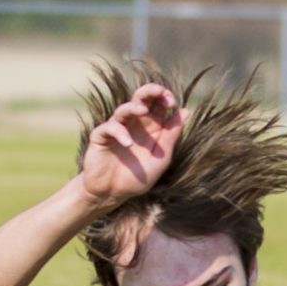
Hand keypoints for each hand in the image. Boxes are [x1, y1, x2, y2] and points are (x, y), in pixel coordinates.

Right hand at [79, 83, 180, 201]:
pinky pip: (109, 128)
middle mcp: (134, 124)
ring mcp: (117, 128)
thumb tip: (185, 111)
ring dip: (133, 107)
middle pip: (141, 99)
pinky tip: (128, 143)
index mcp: (151, 127)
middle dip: (150, 91)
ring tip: (143, 111)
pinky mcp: (100, 136)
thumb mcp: (160, 158)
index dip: (165, 98)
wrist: (112, 194)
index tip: (172, 102)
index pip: (158, 104)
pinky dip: (119, 133)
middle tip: (159, 91)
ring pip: (124, 109)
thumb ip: (171, 136)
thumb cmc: (137, 177)